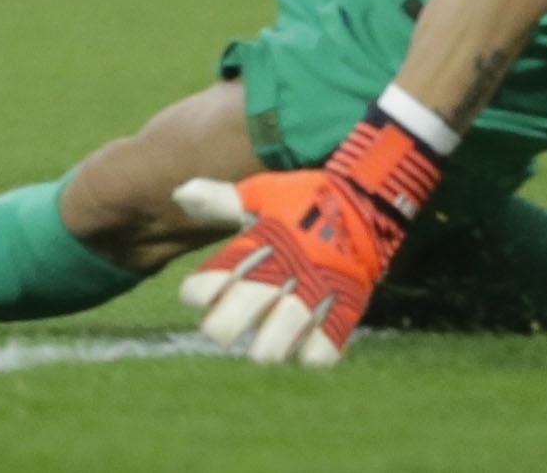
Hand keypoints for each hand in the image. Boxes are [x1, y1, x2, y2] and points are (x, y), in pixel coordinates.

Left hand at [171, 112, 446, 367]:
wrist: (366, 200)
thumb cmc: (302, 201)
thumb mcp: (259, 195)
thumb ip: (219, 200)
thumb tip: (179, 193)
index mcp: (260, 241)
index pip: (217, 274)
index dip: (200, 291)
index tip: (195, 297)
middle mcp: (285, 266)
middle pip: (246, 307)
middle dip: (224, 327)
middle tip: (220, 332)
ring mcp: (317, 288)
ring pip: (284, 332)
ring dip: (268, 347)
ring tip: (261, 350)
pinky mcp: (346, 305)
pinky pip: (327, 344)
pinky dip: (312, 353)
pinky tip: (303, 351)